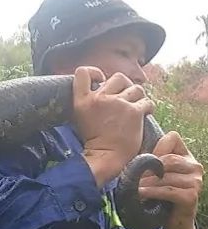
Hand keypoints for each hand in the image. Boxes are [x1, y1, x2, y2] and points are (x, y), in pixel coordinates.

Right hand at [72, 67, 155, 186]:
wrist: (105, 156)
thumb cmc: (94, 141)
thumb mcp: (81, 117)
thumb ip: (90, 102)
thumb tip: (103, 89)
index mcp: (83, 100)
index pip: (83, 72)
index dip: (95, 73)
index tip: (100, 81)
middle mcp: (100, 98)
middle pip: (117, 77)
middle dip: (124, 86)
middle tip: (124, 99)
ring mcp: (118, 104)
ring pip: (136, 88)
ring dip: (137, 97)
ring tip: (134, 108)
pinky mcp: (134, 112)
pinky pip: (147, 101)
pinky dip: (147, 107)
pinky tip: (143, 114)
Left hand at [138, 130, 202, 228]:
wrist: (173, 220)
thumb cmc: (160, 194)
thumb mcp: (155, 173)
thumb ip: (149, 160)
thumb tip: (128, 148)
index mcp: (186, 156)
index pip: (173, 137)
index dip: (156, 147)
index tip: (143, 160)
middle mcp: (195, 166)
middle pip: (168, 159)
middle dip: (148, 168)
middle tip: (132, 176)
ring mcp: (196, 182)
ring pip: (166, 176)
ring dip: (146, 182)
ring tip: (133, 186)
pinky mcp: (191, 196)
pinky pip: (168, 190)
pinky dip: (152, 192)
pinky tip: (140, 194)